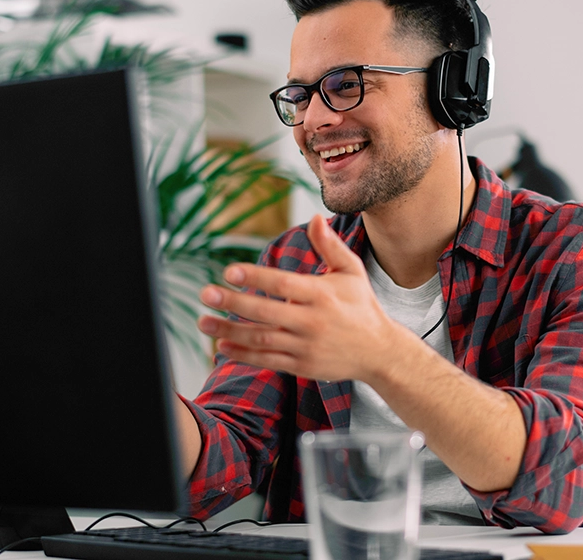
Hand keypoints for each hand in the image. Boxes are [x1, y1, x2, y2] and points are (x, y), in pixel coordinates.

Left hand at [197, 215, 418, 382]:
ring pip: (262, 339)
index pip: (283, 284)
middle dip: (233, 303)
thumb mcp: (351, 271)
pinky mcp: (302, 366)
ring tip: (203, 321)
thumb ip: (330, 246)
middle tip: (205, 293)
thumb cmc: (361, 306)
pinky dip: (244, 356)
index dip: (255, 277)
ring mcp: (306, 346)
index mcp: (322, 294)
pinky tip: (222, 347)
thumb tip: (315, 217)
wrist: (379, 352)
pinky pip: (268, 361)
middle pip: (266, 312)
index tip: (228, 271)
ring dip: (230, 331)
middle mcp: (313, 321)